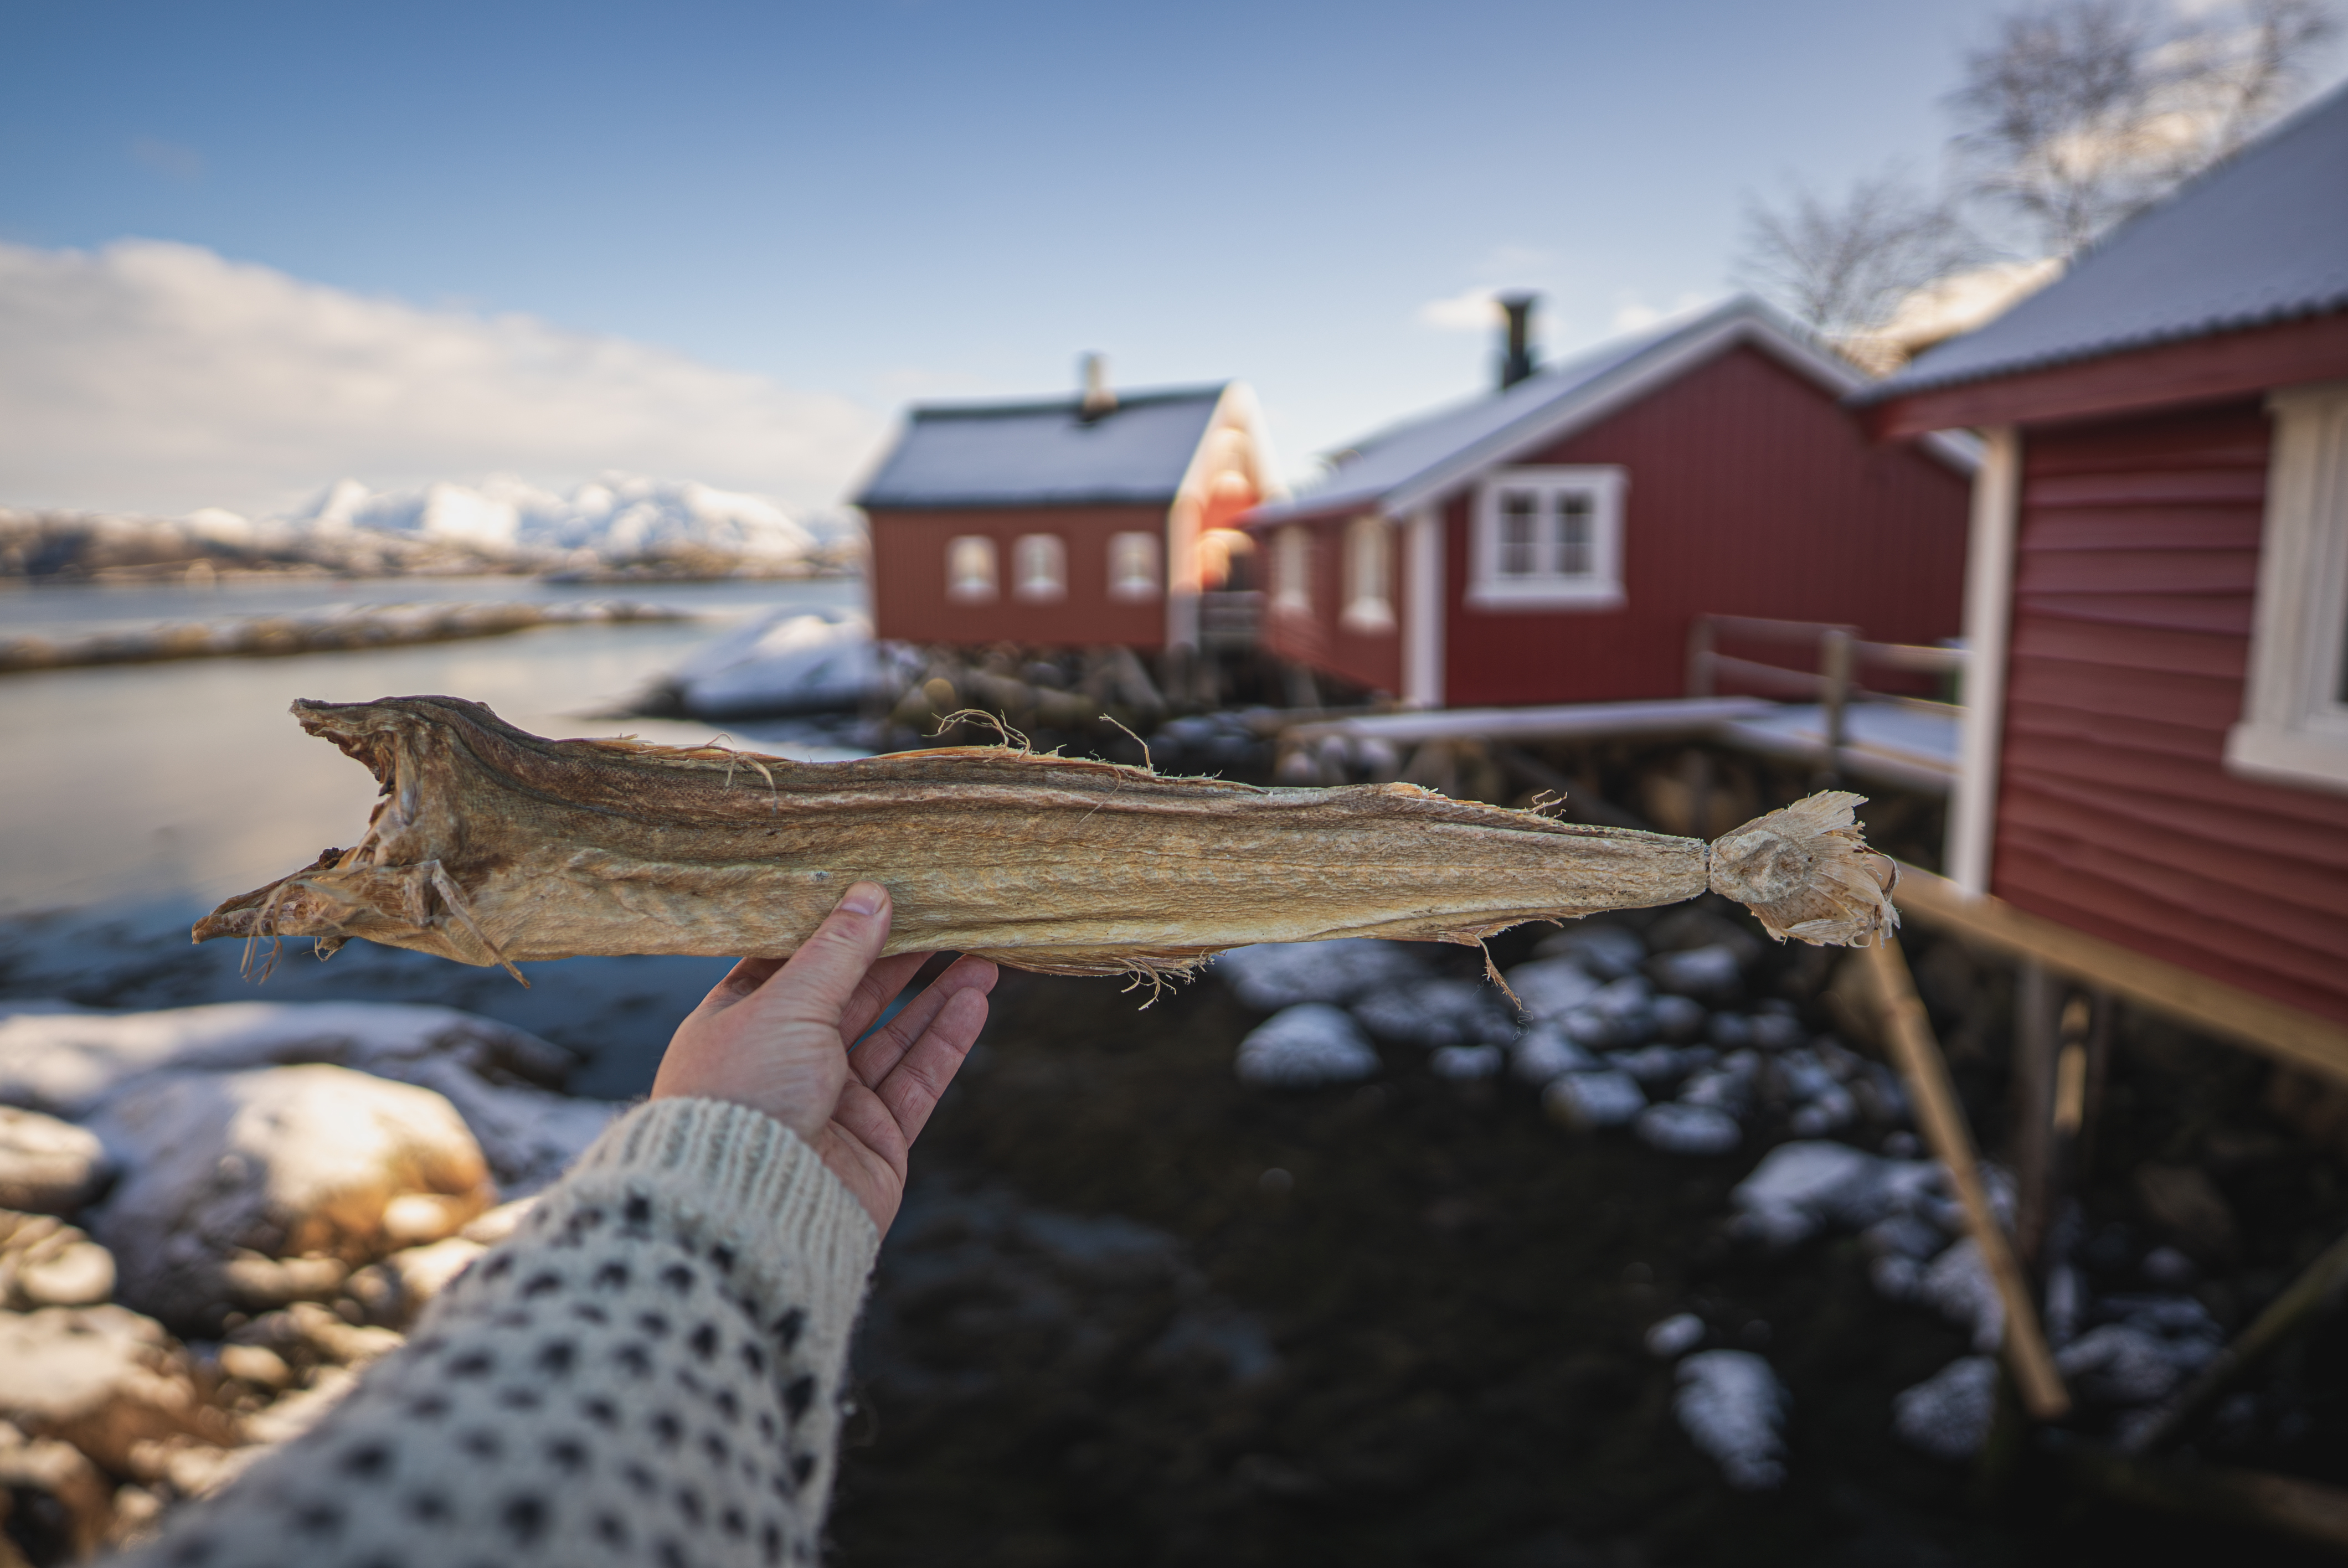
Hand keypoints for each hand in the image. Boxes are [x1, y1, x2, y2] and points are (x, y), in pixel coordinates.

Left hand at [650, 882, 996, 1232]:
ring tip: (982, 955)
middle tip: (948, 918)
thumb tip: (870, 894)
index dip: (838, 931)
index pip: (794, 964)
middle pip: (853, 998)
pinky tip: (974, 1002)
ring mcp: (830, 1103)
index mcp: (740, 1023)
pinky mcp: (872, 1141)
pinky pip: (916, 1081)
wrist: (751, 1208)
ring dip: (938, 997)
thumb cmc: (745, 1094)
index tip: (881, 894)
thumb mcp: (789, 1003)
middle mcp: (784, 1061)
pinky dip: (946, 1042)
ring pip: (894, 1038)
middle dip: (902, 960)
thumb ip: (838, 950)